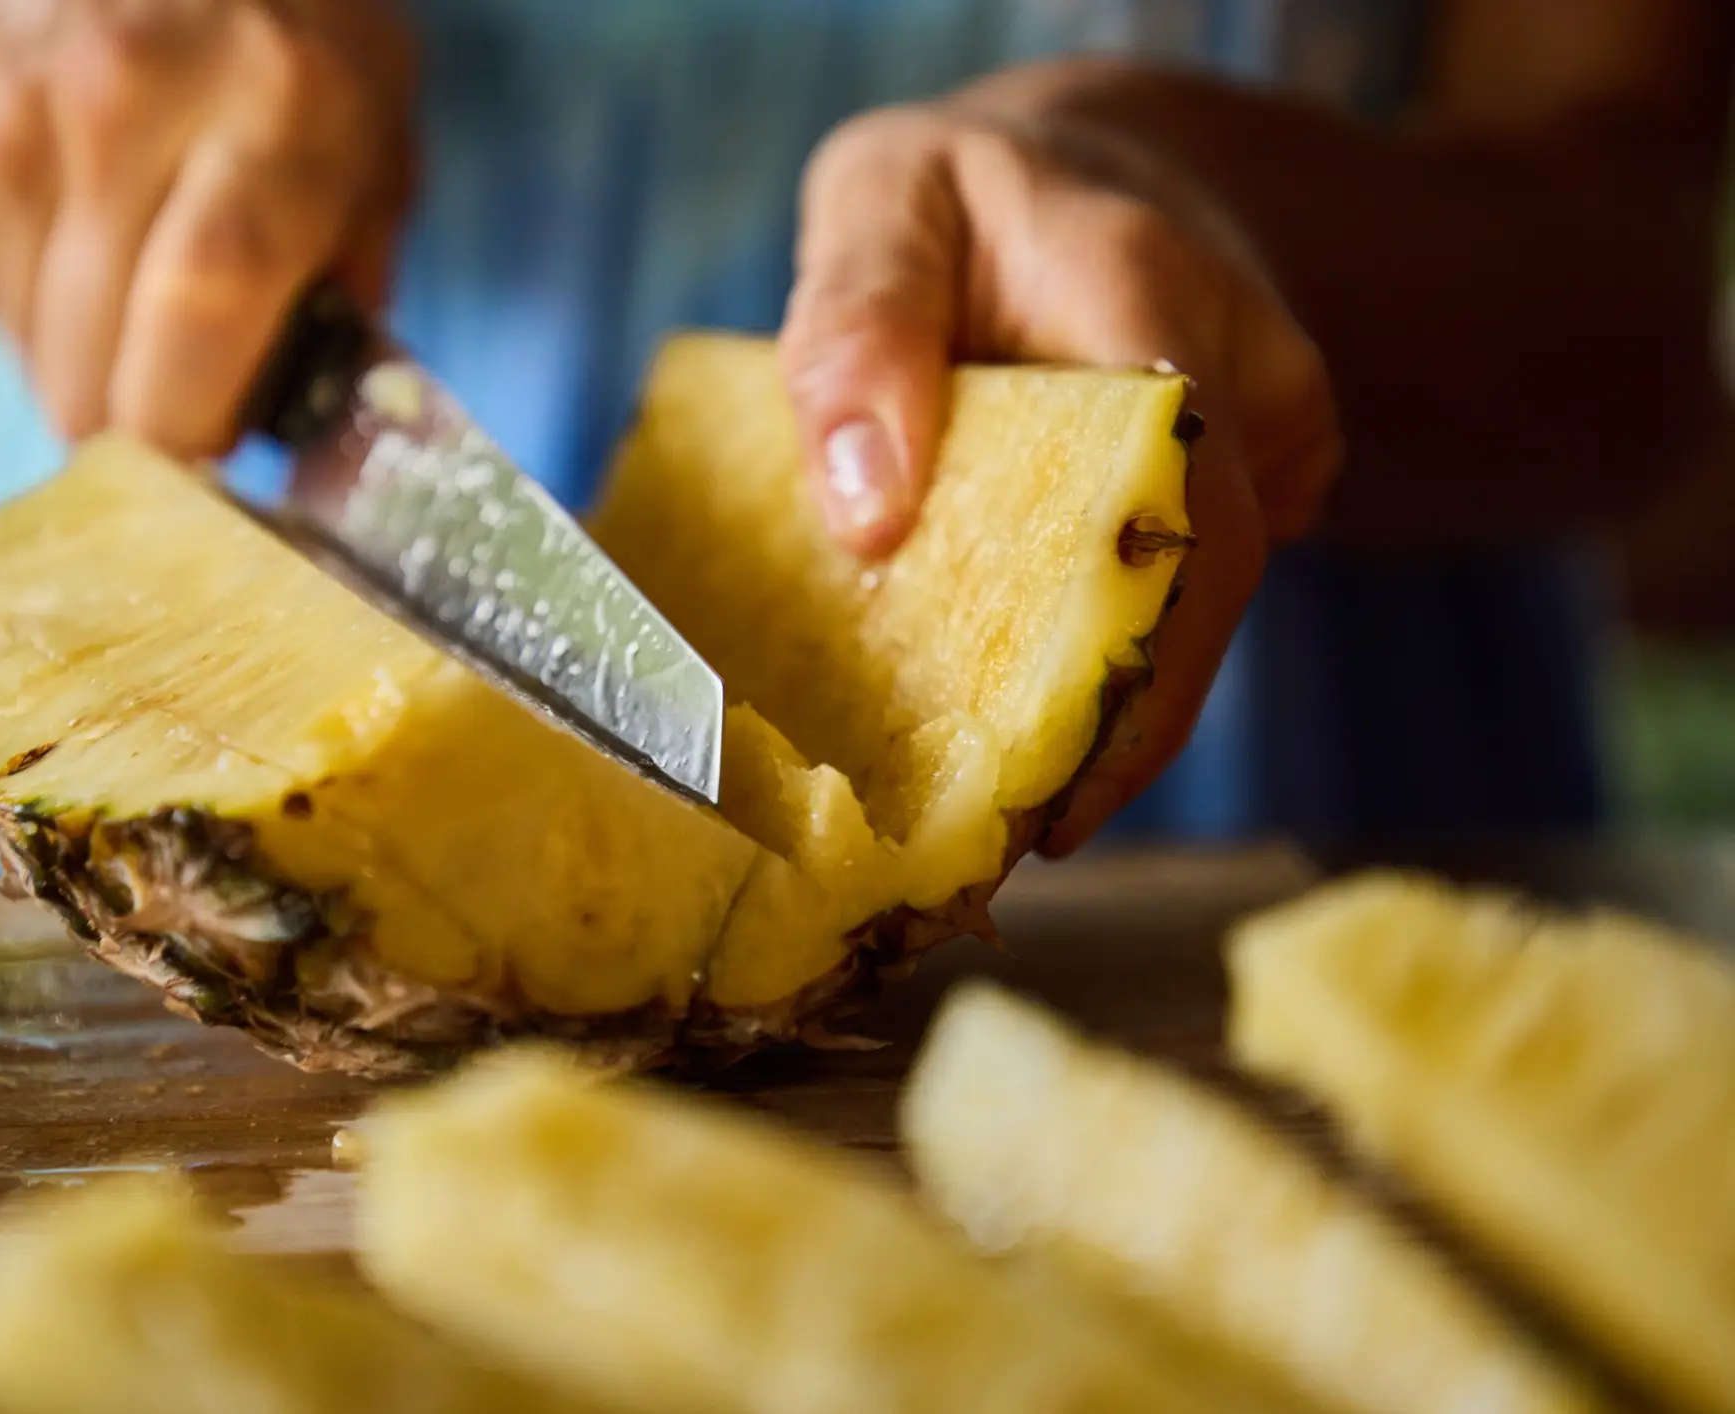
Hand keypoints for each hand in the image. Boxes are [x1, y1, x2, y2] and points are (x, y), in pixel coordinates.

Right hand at [0, 0, 414, 457]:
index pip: (196, 329)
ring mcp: (15, 116)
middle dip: (143, 429)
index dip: (194, 436)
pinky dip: (41, 306)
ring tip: (149, 304)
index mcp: (271, 114)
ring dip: (89, 366)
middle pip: (89, 371)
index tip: (219, 467)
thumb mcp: (379, 134)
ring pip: (27, 346)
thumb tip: (310, 437)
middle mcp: (123, 111)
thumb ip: (354, 285)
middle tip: (196, 401)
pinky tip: (94, 250)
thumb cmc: (302, 24)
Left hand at [779, 64, 1341, 855]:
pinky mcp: (1258, 484)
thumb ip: (857, 329)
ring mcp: (1271, 434)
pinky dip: (1109, 666)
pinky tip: (1033, 737)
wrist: (1079, 182)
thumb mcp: (879, 203)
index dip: (1131, 673)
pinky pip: (1186, 595)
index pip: (1179, 504)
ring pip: (1203, 612)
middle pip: (1207, 594)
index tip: (1052, 800)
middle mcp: (1248, 371)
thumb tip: (868, 517)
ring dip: (1112, 718)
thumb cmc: (959, 200)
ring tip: (1010, 830)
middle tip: (1010, 855)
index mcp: (1150, 292)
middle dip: (1114, 737)